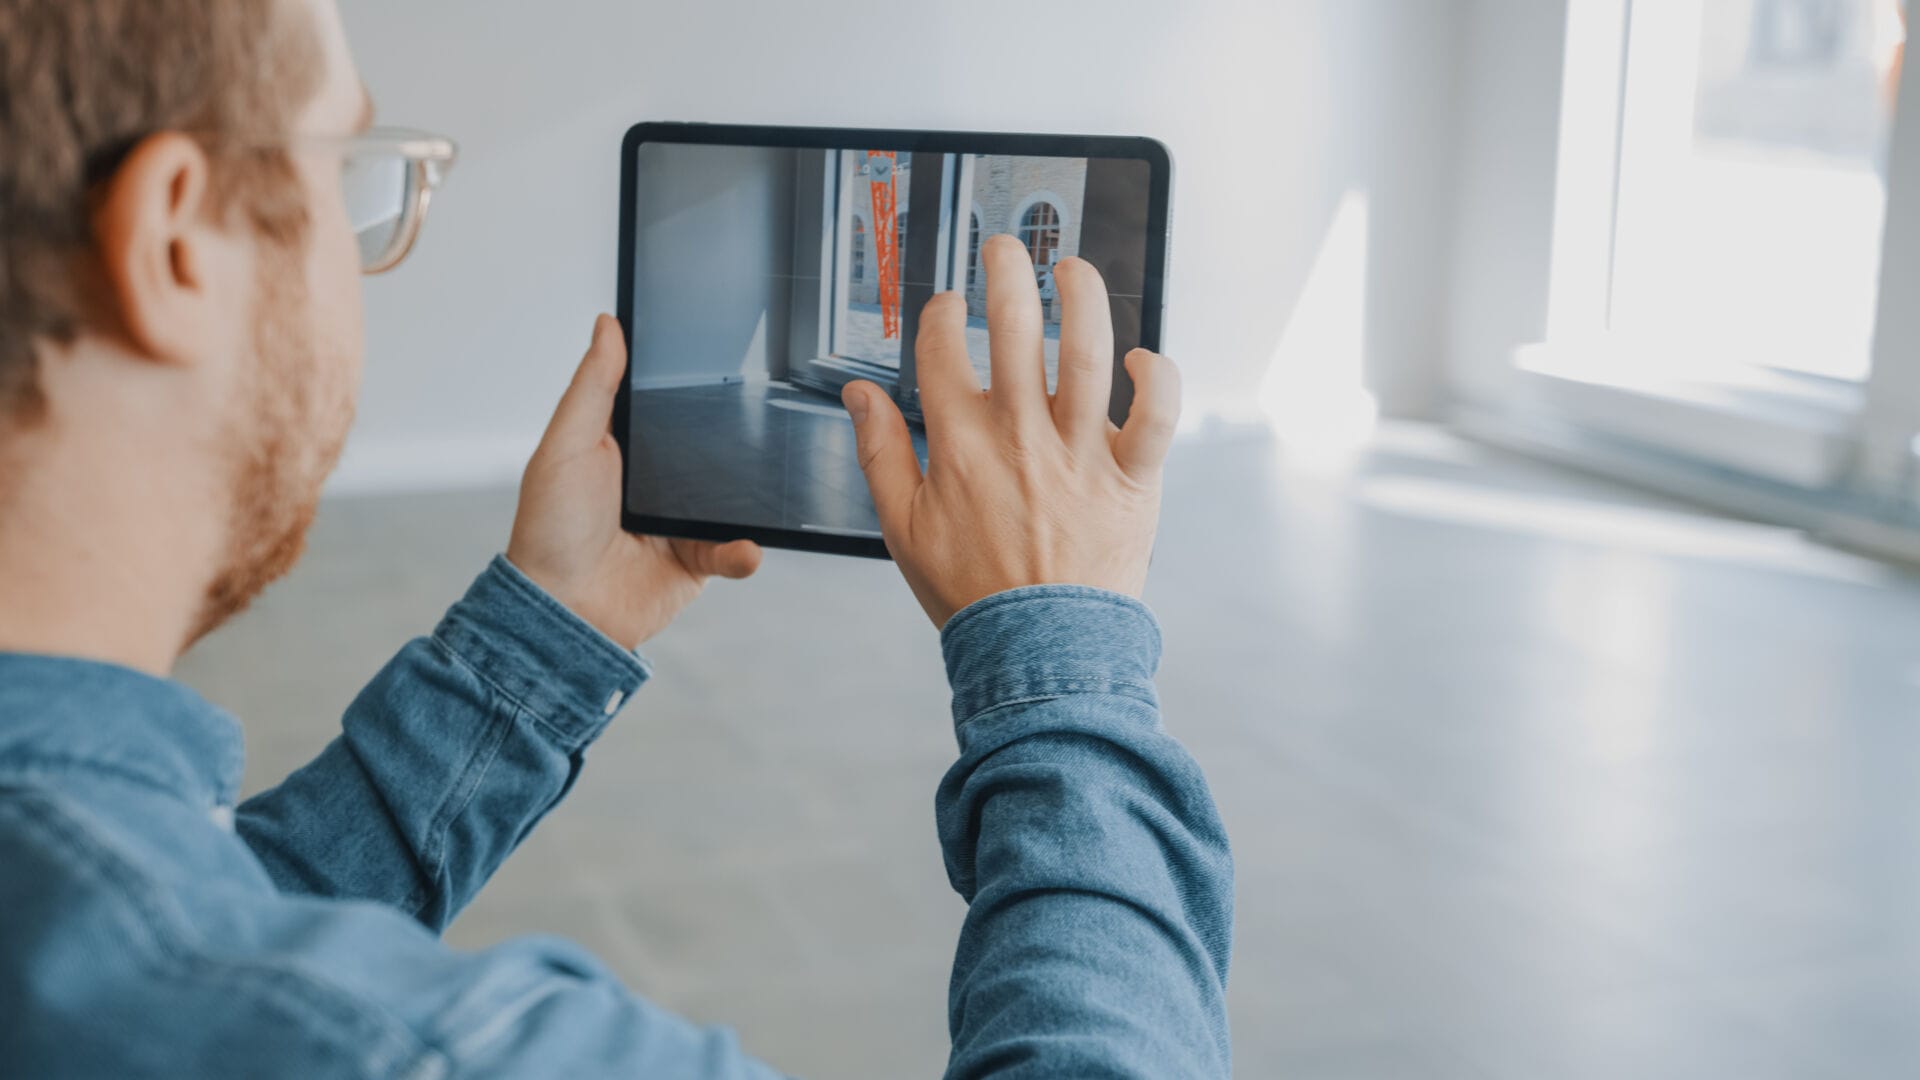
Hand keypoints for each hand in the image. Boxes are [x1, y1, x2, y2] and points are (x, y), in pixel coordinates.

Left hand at [508, 314, 761, 648]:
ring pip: (731, 499)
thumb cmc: (549, 530)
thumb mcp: (567, 444)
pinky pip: (733, 551)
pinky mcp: (697, 562)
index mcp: (624, 448)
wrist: (563, 613)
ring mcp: (680, 522)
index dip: (688, 382)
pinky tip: (746, 547)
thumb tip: (608, 323)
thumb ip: (594, 385)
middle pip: (708, 449)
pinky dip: (743, 550)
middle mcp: (656, 483)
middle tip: (765, 416)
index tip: (721, 353)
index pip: (666, 405)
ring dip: (748, 498)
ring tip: (768, 485)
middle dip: (735, 439)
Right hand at [842, 235, 1179, 627]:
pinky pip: (1157, 413)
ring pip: (1088, 351)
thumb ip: (879, 453)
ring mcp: (1080, 453)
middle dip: (1007, 271)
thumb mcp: (903, 528)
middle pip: (1015, 326)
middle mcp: (1021, 436)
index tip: (948, 307)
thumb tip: (858, 396)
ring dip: (1082, 297)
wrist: (1039, 649)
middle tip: (1005, 249)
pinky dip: (1155, 377)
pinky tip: (1140, 356)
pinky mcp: (1132, 477)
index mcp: (961, 445)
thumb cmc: (975, 594)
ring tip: (1074, 269)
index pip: (945, 350)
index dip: (942, 315)